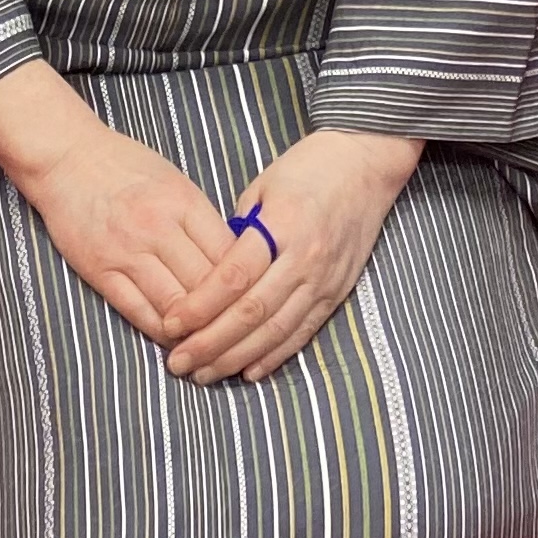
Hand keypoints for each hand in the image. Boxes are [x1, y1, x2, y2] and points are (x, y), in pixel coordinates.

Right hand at [0, 61, 236, 348]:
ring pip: (176, 306)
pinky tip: (172, 338)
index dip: (246, 284)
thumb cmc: (124, 164)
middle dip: (225, 314)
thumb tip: (231, 257)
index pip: (229, 255)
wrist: (66, 157)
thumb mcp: (174, 179)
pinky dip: (160, 330)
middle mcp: (159, 228)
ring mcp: (128, 252)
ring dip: (194, 331)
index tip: (253, 300)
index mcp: (183, 201)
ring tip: (207, 343)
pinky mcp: (101, 271)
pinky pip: (138, 311)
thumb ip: (201, 218)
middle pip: (207, 285)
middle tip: (237, 333)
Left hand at [160, 125, 423, 384]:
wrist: (366, 163)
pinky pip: (302, 332)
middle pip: (251, 312)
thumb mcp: (263, 186)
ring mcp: (324, 279)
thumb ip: (237, 231)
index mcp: (281, 224)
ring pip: (275, 330)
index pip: (234, 277)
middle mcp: (304, 257)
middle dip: (210, 343)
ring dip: (237, 357)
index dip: (199, 306)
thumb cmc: (308, 168)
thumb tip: (212, 274)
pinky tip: (248, 371)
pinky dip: (274, 356)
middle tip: (178, 362)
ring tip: (205, 374)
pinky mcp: (337, 292)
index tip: (171, 324)